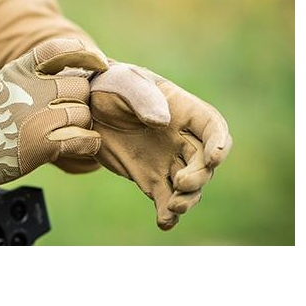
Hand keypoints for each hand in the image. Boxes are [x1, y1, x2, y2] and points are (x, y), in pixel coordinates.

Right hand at [0, 38, 107, 188]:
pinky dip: (88, 143)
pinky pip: (83, 138)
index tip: (98, 63)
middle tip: (68, 111)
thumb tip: (77, 69)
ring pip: (83, 113)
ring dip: (80, 123)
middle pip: (80, 86)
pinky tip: (82, 144)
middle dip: (80, 99)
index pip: (61, 48)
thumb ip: (36, 73)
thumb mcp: (5, 80)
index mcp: (21, 70)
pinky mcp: (43, 143)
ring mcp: (38, 116)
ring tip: (65, 131)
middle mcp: (32, 89)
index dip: (86, 53)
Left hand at [90, 62, 231, 228]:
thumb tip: (163, 121)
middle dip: (199, 176)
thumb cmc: (111, 86)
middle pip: (204, 162)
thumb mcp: (124, 82)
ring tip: (173, 206)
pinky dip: (167, 214)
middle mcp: (181, 139)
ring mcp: (167, 161)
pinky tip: (164, 222)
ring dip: (188, 199)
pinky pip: (164, 199)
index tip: (215, 157)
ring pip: (189, 186)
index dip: (219, 143)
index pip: (213, 127)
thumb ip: (144, 97)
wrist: (86, 107)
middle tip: (181, 183)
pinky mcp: (149, 178)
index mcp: (183, 111)